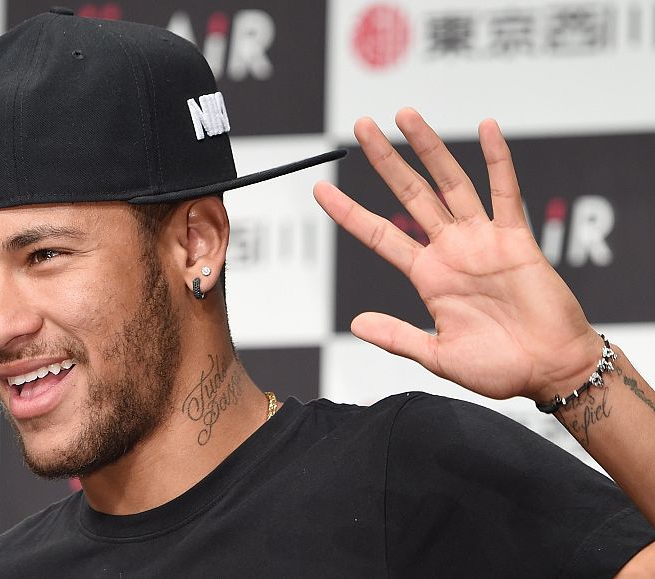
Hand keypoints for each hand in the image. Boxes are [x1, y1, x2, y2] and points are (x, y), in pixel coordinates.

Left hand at [314, 109, 599, 402]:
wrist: (548, 372)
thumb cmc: (498, 368)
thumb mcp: (437, 355)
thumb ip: (398, 336)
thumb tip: (355, 324)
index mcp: (428, 276)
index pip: (380, 234)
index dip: (349, 212)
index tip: (320, 190)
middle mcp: (450, 250)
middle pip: (409, 194)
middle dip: (384, 161)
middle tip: (361, 126)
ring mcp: (482, 241)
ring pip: (450, 184)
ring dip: (429, 149)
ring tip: (406, 116)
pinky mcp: (516, 240)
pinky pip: (505, 193)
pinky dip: (498, 161)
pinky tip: (486, 129)